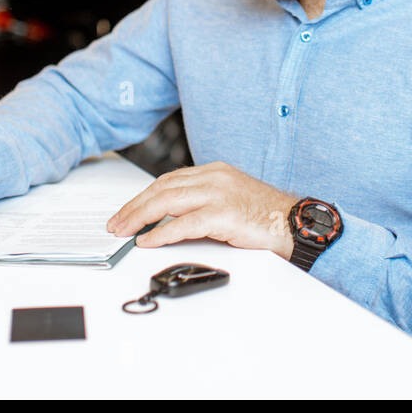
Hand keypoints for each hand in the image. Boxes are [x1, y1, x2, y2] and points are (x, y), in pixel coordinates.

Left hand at [106, 161, 295, 258]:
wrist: (294, 223)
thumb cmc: (266, 216)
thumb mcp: (230, 199)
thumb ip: (203, 202)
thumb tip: (171, 220)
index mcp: (215, 171)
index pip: (168, 180)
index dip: (144, 196)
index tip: (128, 211)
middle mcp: (214, 177)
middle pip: (162, 188)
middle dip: (134, 207)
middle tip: (117, 223)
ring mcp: (218, 194)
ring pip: (166, 202)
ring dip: (140, 217)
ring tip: (125, 231)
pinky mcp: (223, 214)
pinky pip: (183, 224)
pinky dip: (161, 233)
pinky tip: (148, 241)